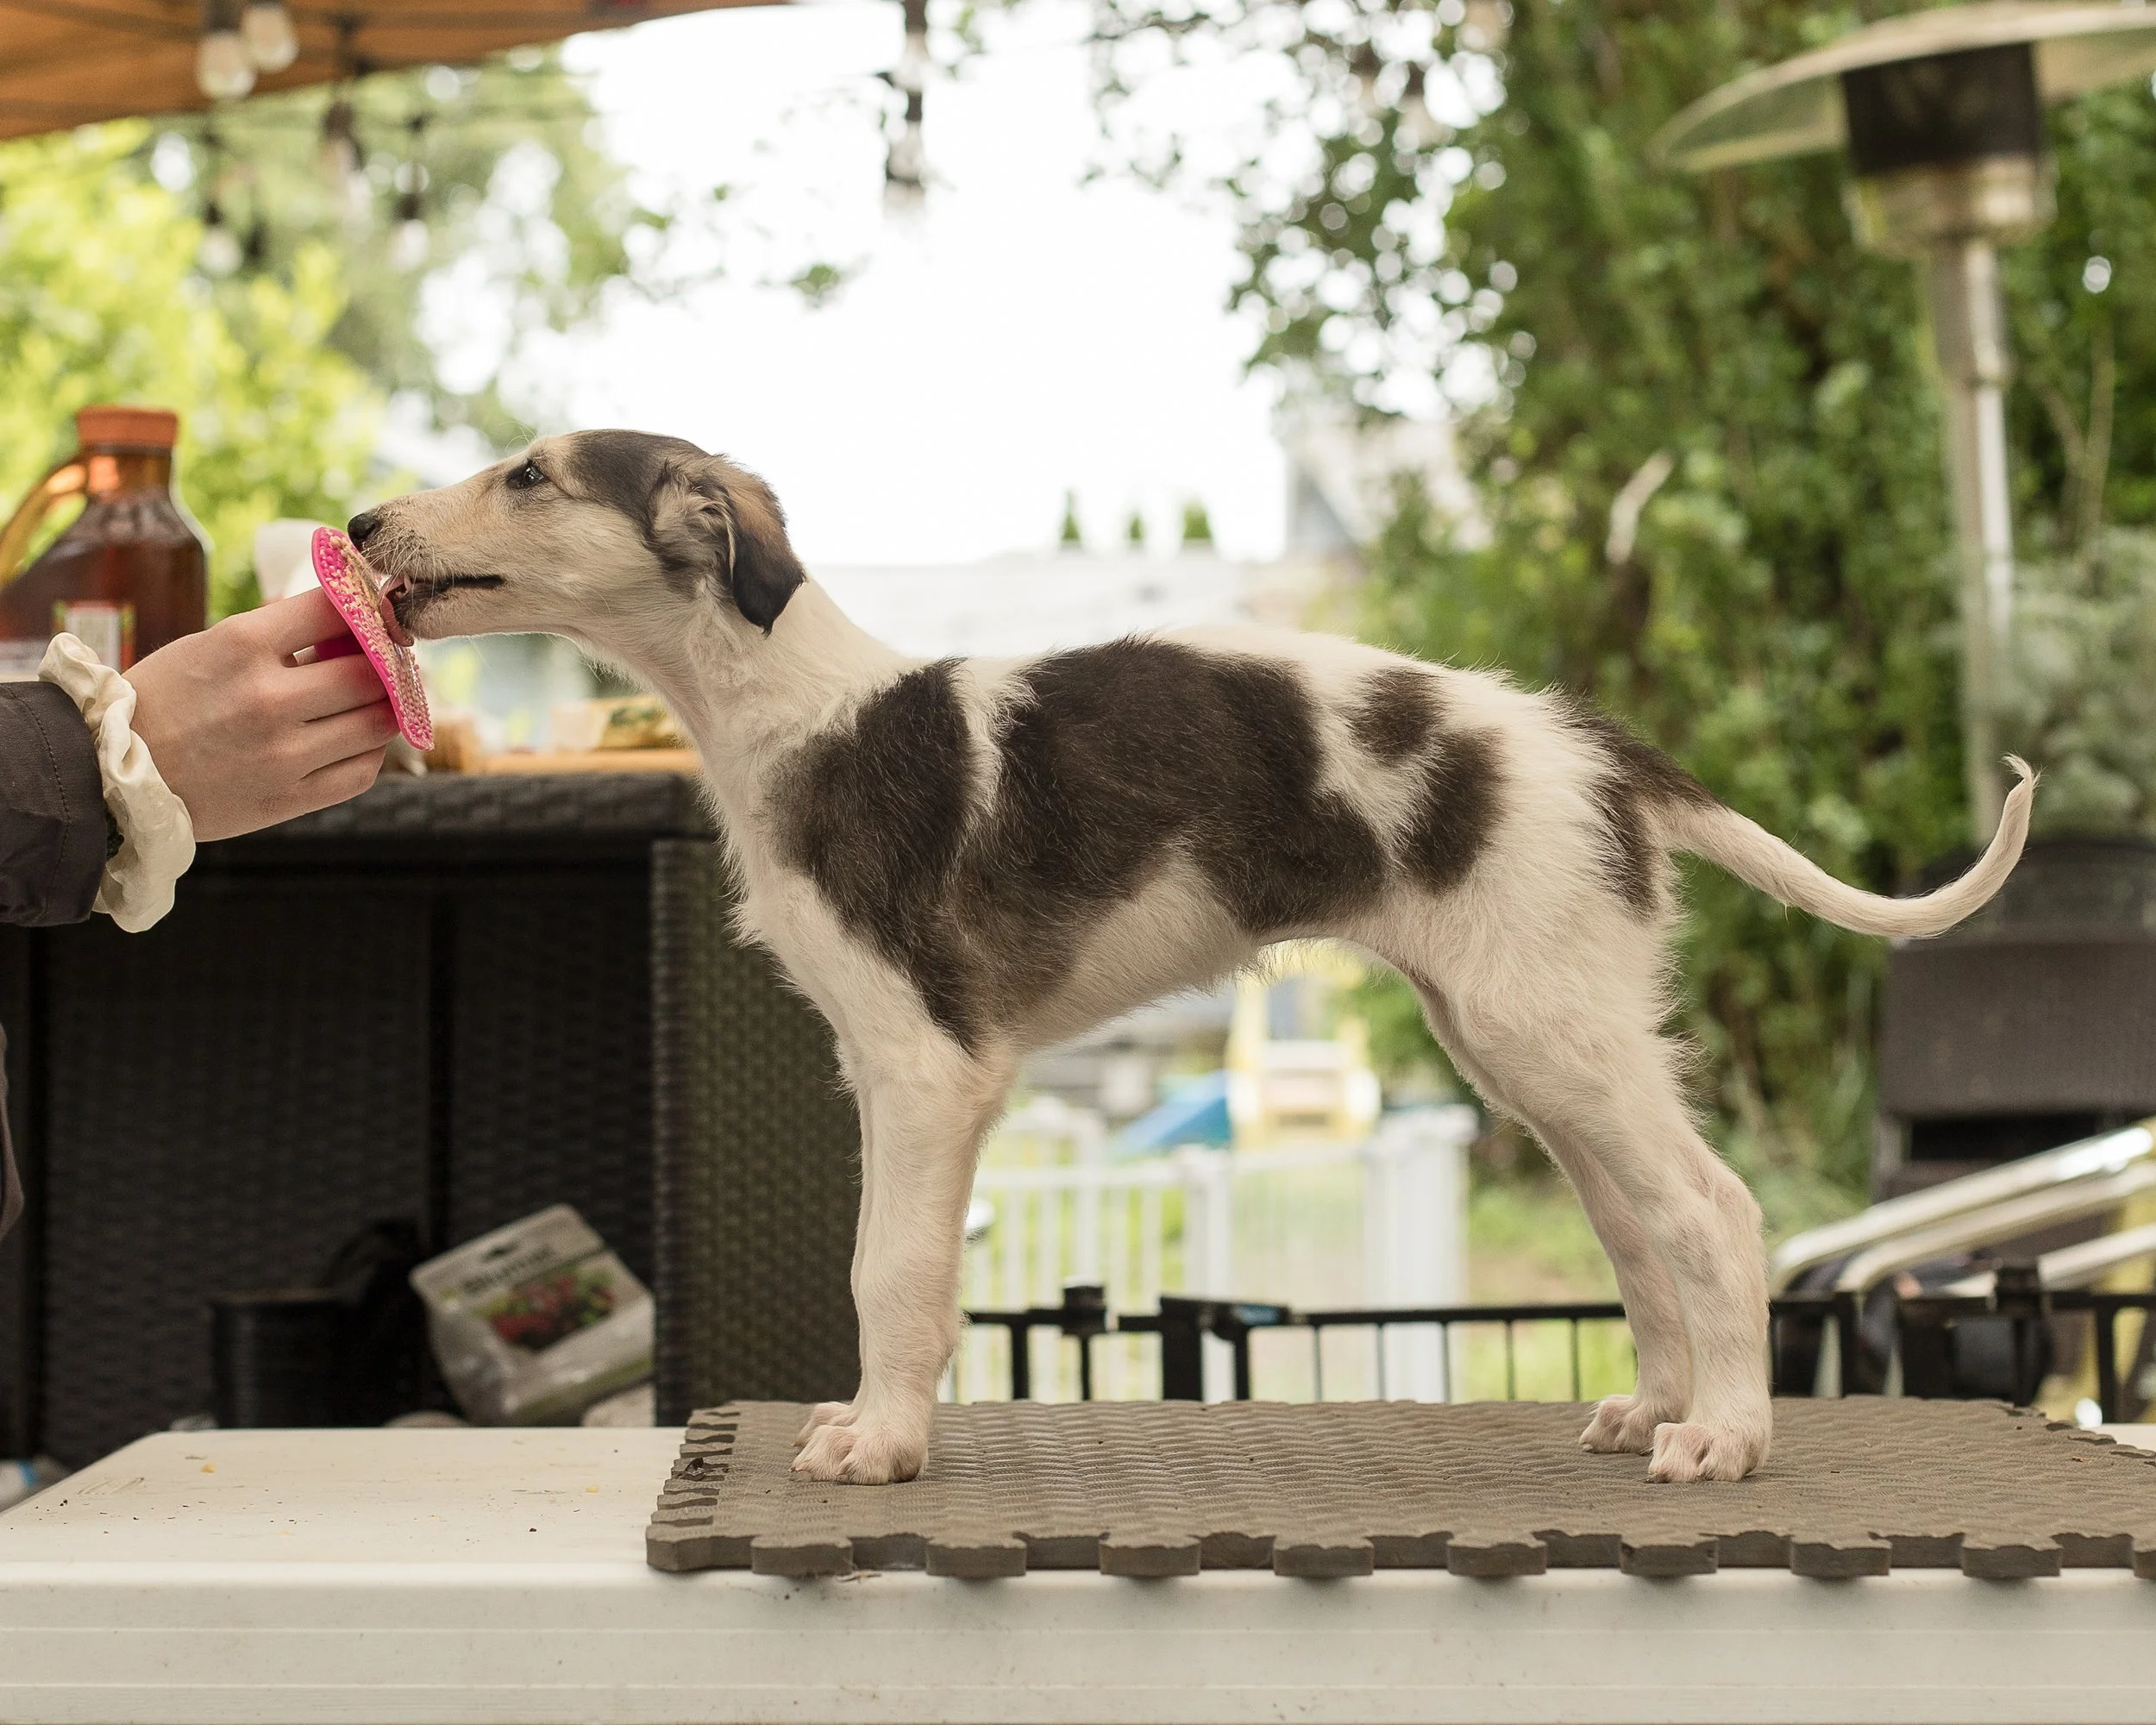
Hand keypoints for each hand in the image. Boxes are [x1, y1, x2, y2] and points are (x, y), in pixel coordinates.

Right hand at [124, 589, 398, 841]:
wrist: (111, 773)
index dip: (368, 606)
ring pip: (377, 722)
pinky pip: (362, 771)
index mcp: (241, 645)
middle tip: (389, 658)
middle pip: (370, 671)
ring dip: (388, 705)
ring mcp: (282, 754)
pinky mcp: (288, 798)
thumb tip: (349, 611)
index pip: (335, 608)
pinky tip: (357, 737)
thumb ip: (279, 632)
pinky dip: (370, 750)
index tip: (377, 611)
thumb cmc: (167, 699)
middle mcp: (267, 698)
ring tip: (378, 697)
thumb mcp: (211, 644)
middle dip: (387, 661)